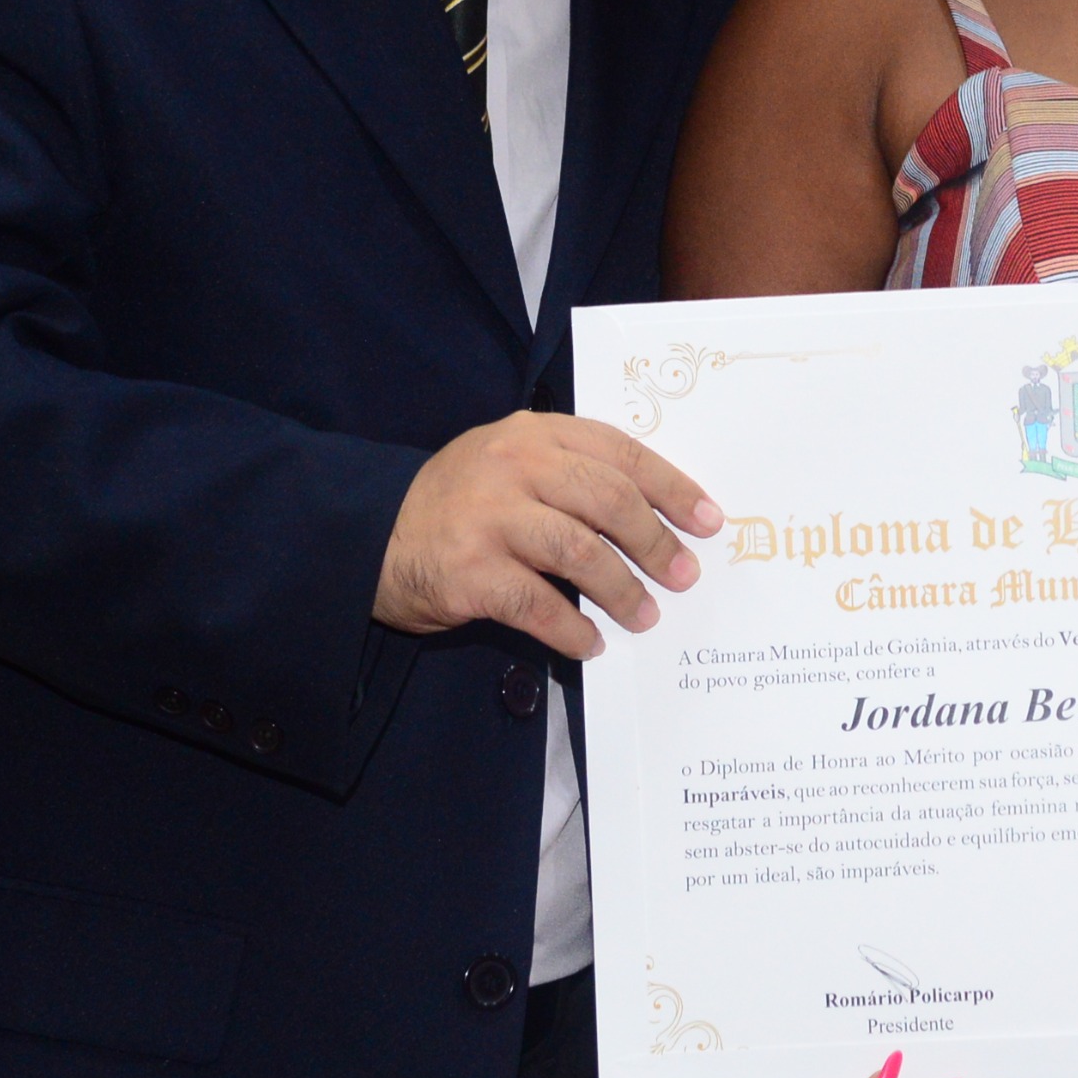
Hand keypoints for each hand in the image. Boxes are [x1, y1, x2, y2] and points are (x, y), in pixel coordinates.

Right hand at [375, 412, 720, 651]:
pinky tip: (588, 643)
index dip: (672, 488)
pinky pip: (539, 606)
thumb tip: (653, 515)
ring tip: (644, 617)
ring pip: (581, 553)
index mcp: (534, 434)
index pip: (621, 453)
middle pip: (609, 500)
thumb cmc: (457, 503)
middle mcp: (514, 467)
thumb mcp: (509, 463)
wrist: (370, 536)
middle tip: (683, 576)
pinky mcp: (470, 572)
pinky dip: (572, 629)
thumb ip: (570, 473)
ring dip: (622, 591)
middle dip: (655, 542)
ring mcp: (490, 518)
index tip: (708, 520)